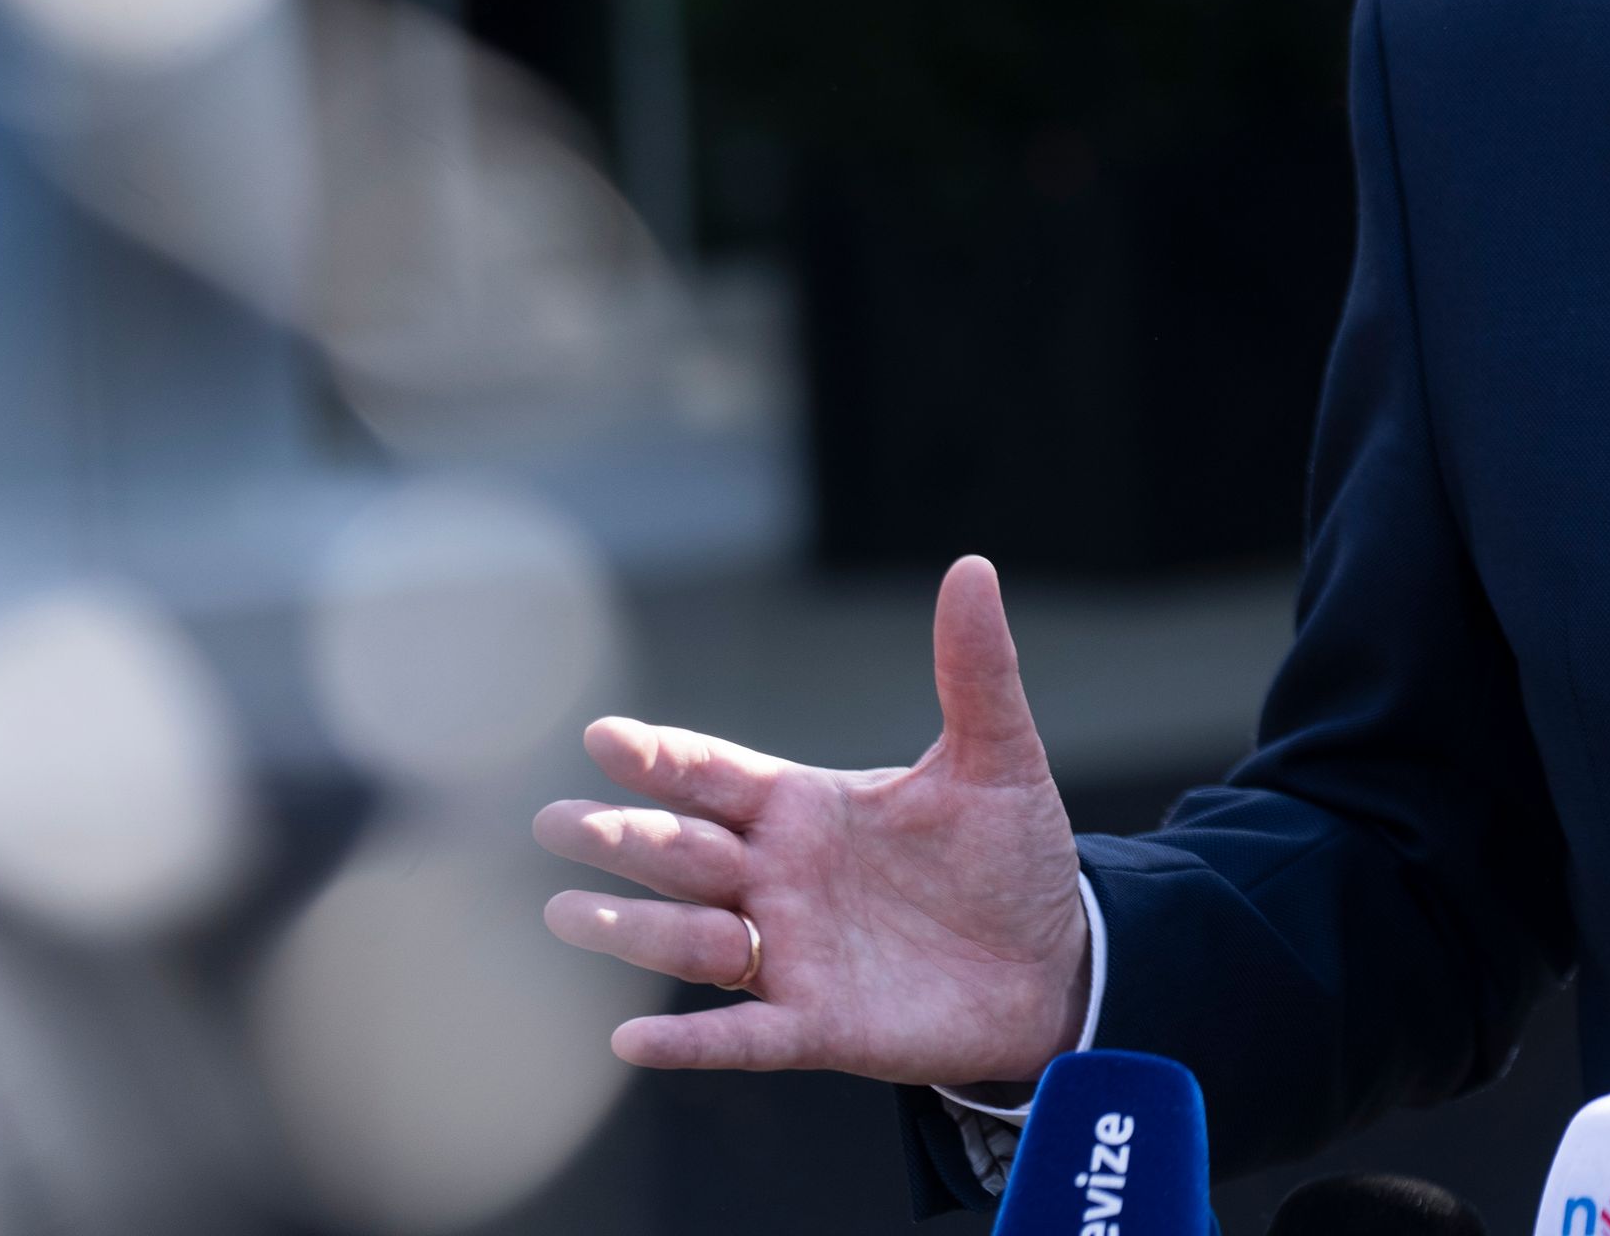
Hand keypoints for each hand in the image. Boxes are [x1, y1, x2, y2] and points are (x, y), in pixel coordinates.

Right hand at [536, 556, 1088, 1082]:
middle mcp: (778, 879)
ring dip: (635, 931)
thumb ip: (975, 671)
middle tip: (556, 821)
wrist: (1052, 960)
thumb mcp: (997, 759)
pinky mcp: (817, 1026)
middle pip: (684, 855)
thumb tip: (972, 567)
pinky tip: (632, 1041)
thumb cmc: (1010, 856)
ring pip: (693, 942)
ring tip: (567, 913)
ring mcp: (790, 955)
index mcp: (805, 808)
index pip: (715, 777)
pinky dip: (689, 1042)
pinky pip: (741, 1036)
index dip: (661, 758)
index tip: (604, 736)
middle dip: (624, 839)